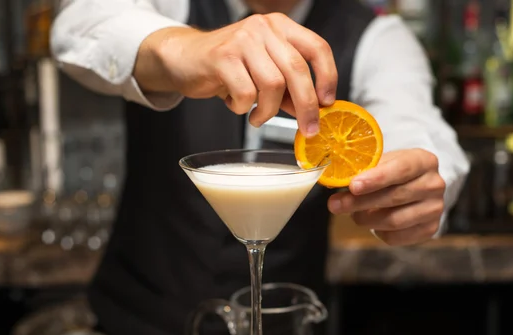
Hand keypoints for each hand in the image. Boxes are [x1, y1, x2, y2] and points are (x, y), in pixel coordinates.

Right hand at [134, 14, 337, 135]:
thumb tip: (314, 111)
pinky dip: (243, 108)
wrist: (184, 58)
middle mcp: (263, 28)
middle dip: (306, 106)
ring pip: (273, 85)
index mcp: (280, 27)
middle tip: (308, 128)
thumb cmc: (227, 67)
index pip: (317, 48)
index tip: (328, 103)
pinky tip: (236, 105)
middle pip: (297, 70)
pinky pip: (246, 93)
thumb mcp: (263, 73)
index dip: (328, 77)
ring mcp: (242, 39)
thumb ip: (288, 88)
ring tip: (257, 116)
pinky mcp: (222, 57)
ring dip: (268, 111)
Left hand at [328, 149, 445, 245]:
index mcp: (423, 161)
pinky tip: (371, 221)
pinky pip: (396, 236)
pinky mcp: (429, 229)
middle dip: (360, 202)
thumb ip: (364, 170)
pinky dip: (378, 231)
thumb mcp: (382, 162)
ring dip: (366, 219)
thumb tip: (338, 181)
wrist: (416, 185)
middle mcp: (433, 185)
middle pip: (394, 197)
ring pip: (394, 220)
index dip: (376, 179)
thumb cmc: (393, 171)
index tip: (353, 186)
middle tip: (335, 204)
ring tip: (352, 213)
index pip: (401, 169)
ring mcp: (434, 209)